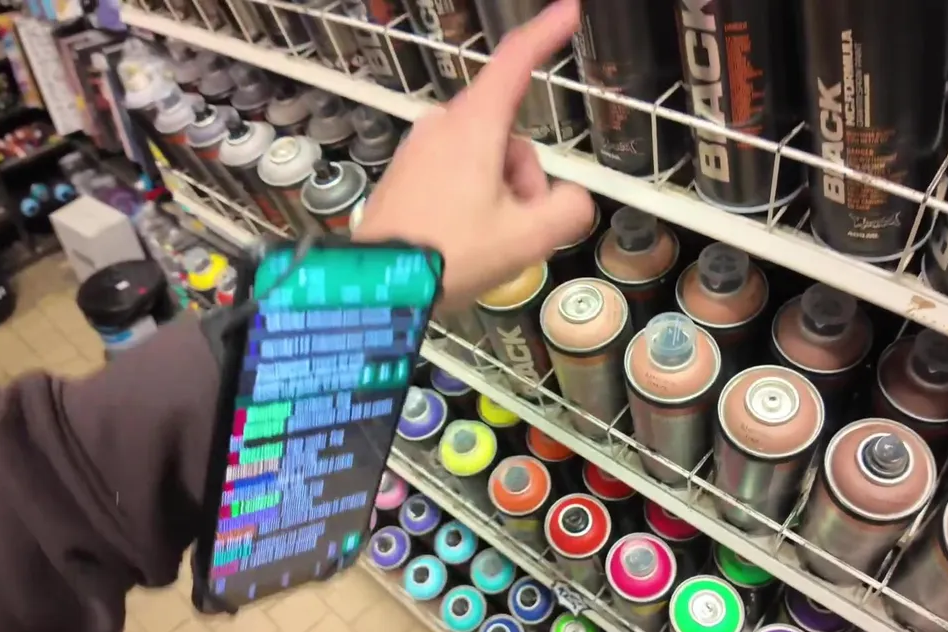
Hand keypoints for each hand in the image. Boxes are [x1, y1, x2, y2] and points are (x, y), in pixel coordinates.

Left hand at [352, 0, 593, 305]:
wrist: (376, 288)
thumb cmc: (450, 255)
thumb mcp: (528, 239)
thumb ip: (570, 210)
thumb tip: (571, 200)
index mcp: (474, 126)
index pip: (516, 61)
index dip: (547, 33)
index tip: (569, 10)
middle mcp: (443, 126)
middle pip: (510, 137)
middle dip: (525, 180)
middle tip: (515, 229)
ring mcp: (420, 149)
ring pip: (485, 160)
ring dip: (499, 196)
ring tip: (483, 243)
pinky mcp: (405, 174)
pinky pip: (456, 175)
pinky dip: (471, 203)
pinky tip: (459, 242)